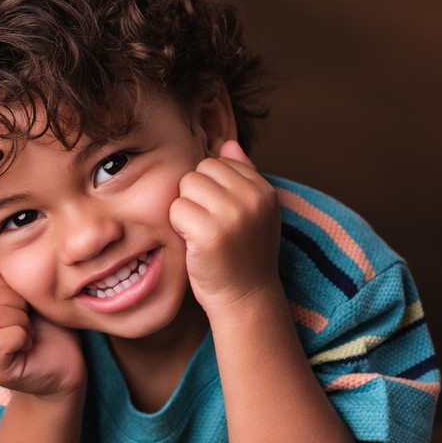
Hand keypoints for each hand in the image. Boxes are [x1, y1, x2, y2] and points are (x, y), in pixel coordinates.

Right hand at [0, 257, 86, 397]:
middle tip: (30, 322)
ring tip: (29, 334)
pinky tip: (28, 346)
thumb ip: (6, 280)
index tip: (28, 306)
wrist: (67, 366)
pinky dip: (20, 338)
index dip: (14, 287)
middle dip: (18, 304)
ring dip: (21, 322)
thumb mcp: (29, 297)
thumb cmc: (50, 331)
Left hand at [169, 140, 281, 312]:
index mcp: (264, 190)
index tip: (222, 216)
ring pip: (186, 186)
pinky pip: (176, 209)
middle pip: (199, 170)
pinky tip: (195, 245)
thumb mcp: (253, 213)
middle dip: (196, 196)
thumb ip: (243, 175)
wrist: (246, 299)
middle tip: (209, 226)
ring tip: (202, 234)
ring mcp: (233, 214)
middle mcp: (253, 198)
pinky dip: (178, 227)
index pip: (220, 161)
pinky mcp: (210, 231)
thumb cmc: (243, 256)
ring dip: (186, 210)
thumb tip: (227, 143)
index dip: (212, 189)